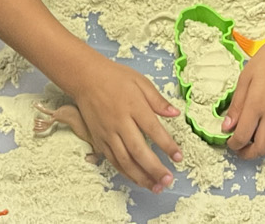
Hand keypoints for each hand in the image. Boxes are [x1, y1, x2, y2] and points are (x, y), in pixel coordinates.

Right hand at [66, 56, 182, 193]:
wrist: (85, 78)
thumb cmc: (115, 78)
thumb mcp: (141, 82)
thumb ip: (158, 100)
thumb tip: (175, 114)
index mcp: (134, 106)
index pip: (153, 130)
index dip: (167, 145)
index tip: (178, 157)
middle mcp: (120, 123)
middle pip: (138, 150)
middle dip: (154, 168)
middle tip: (168, 180)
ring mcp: (108, 133)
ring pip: (124, 161)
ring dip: (141, 176)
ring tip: (155, 186)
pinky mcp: (99, 140)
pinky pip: (113, 160)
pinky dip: (126, 172)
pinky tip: (137, 179)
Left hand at [221, 37, 264, 157]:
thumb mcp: (245, 78)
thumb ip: (236, 105)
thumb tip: (227, 127)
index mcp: (256, 106)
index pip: (243, 137)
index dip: (233, 145)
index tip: (228, 140)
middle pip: (260, 149)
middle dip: (247, 154)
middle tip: (238, 147)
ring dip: (259, 146)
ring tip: (249, 136)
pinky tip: (262, 123)